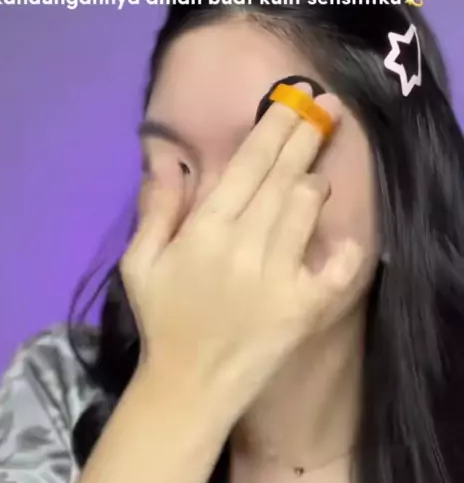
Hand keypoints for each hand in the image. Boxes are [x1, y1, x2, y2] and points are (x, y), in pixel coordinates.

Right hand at [121, 85, 363, 415]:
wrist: (190, 385)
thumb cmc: (164, 320)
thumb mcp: (140, 262)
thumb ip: (156, 207)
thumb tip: (164, 155)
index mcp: (206, 229)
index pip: (248, 163)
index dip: (275, 125)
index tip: (295, 97)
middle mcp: (245, 244)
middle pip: (284, 176)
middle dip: (306, 135)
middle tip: (327, 108)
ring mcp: (279, 276)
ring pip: (307, 209)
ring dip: (313, 185)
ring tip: (313, 176)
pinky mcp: (303, 306)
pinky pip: (336, 267)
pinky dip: (342, 250)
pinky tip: (340, 241)